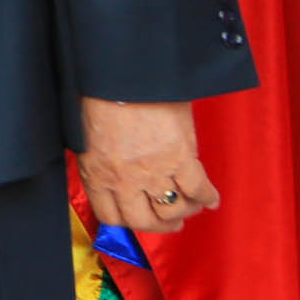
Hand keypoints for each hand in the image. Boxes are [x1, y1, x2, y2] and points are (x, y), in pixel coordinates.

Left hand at [79, 99, 219, 235]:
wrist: (121, 74)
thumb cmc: (100, 95)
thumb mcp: (88, 134)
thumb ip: (100, 158)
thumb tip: (114, 168)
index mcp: (97, 173)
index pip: (110, 215)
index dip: (127, 222)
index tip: (138, 219)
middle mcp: (123, 180)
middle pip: (143, 221)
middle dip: (159, 226)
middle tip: (171, 223)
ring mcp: (152, 171)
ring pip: (172, 210)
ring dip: (184, 212)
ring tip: (191, 208)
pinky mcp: (179, 157)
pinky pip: (197, 189)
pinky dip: (206, 197)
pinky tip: (211, 199)